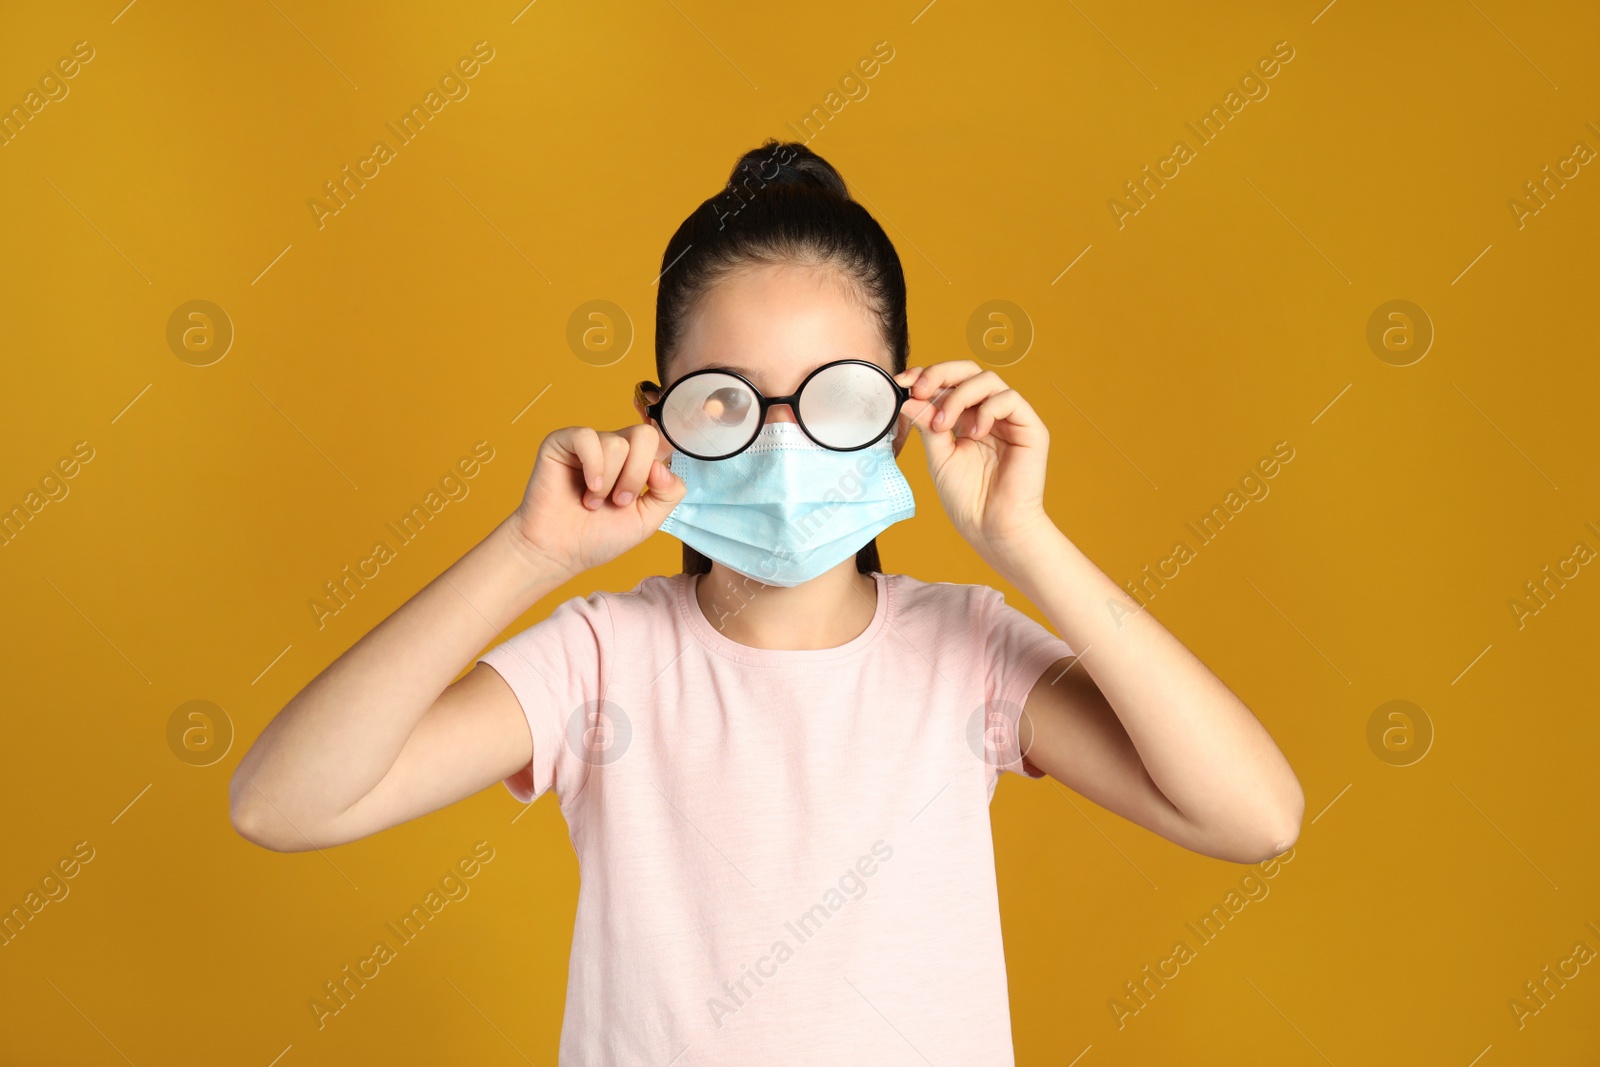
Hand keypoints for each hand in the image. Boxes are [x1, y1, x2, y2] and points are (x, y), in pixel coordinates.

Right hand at [508, 424, 686, 578]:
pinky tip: (587, 487)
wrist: (559, 552)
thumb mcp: (647, 520)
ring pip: (617, 444)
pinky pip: (586, 437)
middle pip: (645, 436)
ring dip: (609, 482)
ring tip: (592, 502)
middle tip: (619, 501)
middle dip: (636, 476)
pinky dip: (592, 466)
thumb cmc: (598, 537)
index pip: (661, 443)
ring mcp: (589, 444)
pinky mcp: (561, 443)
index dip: (656, 470)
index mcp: (635, 461)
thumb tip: (661, 466)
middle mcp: (614, 447)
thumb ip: (669, 493)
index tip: (640, 497)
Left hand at [897, 360, 1054, 561]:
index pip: (948, 382)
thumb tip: (907, 396)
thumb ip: (927, 423)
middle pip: (968, 370)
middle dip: (940, 373)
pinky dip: (987, 409)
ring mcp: (1010, 418)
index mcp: (965, 418)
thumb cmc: (967, 499)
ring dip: (959, 395)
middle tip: (920, 390)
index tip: (902, 382)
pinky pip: (1010, 398)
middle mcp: (988, 413)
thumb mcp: (938, 456)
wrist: (991, 528)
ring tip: (944, 425)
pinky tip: (974, 433)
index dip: (926, 375)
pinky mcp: (1030, 427)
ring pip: (987, 379)